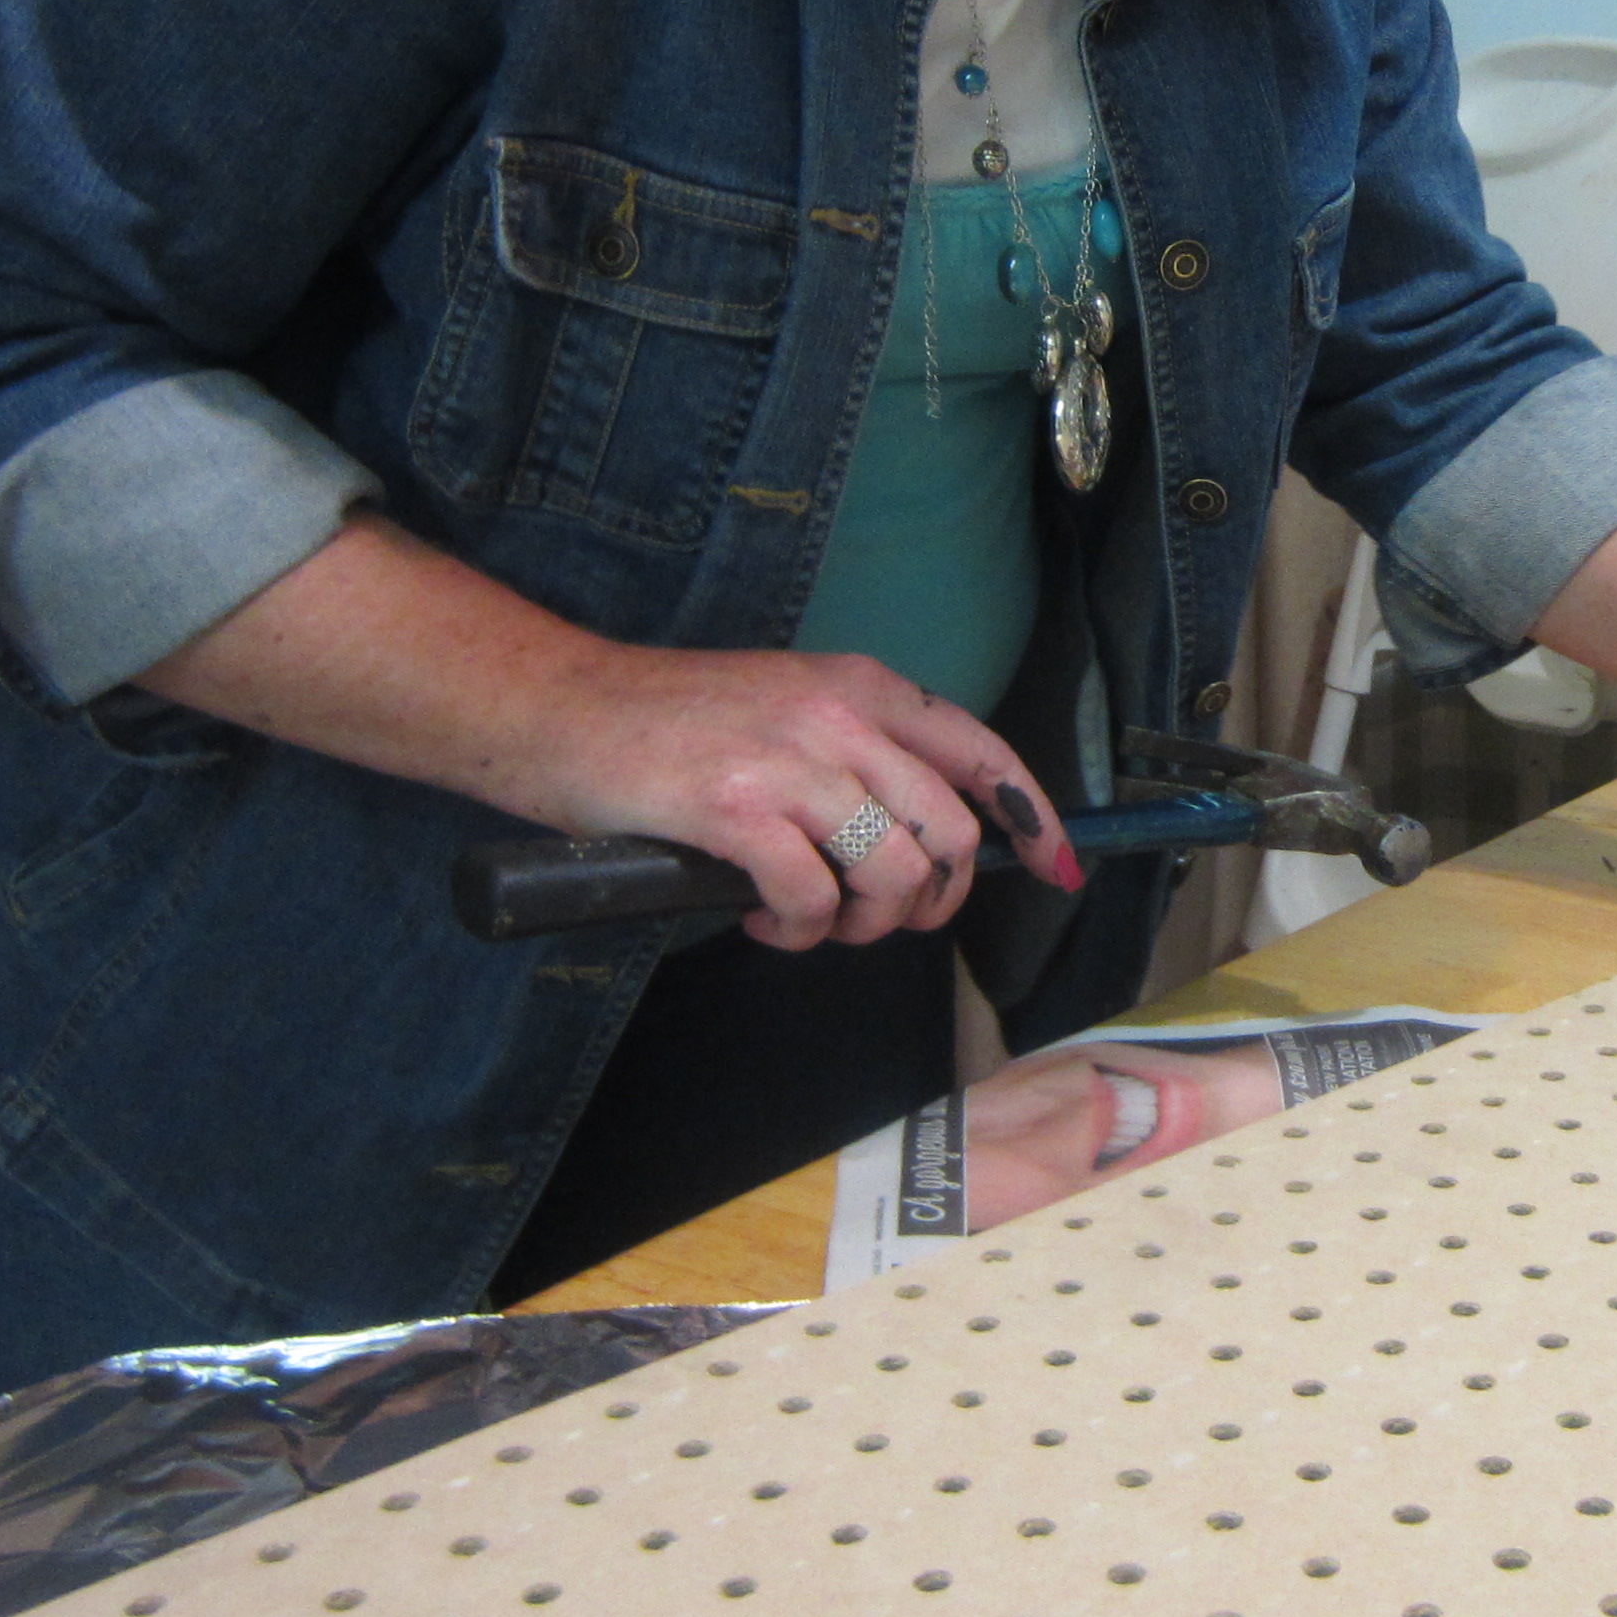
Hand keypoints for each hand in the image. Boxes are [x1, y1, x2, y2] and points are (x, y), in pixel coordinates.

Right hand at [132, 520, 1083, 955]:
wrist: (559, 709)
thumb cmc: (669, 724)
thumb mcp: (788, 710)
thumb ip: (857, 755)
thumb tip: (924, 836)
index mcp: (862, 688)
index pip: (983, 754)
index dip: (1034, 820)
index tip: (1056, 868)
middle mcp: (840, 716)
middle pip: (952, 834)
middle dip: (930, 900)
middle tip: (877, 918)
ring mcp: (790, 760)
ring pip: (895, 873)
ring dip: (862, 923)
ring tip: (809, 918)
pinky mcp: (736, 809)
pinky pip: (813, 896)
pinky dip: (796, 928)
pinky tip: (761, 916)